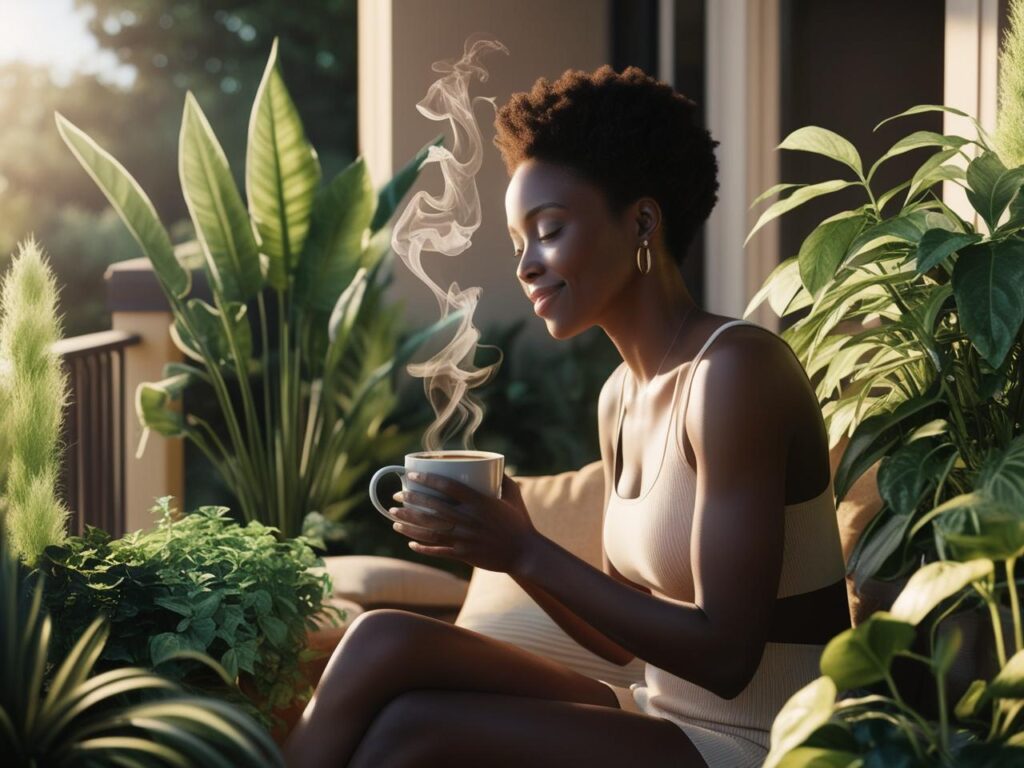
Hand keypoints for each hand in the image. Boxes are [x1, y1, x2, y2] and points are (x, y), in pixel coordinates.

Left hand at [388, 472, 538, 572]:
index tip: (412, 475)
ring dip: (409, 523)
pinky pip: (438, 550)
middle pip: (433, 508)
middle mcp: (469, 519)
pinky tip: (410, 542)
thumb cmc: (519, 522)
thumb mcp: (514, 495)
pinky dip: (422, 547)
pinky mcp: (464, 555)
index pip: (448, 486)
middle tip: (396, 496)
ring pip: (430, 530)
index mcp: (480, 502)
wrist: (525, 553)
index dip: (427, 479)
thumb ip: (502, 478)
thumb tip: (492, 464)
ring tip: (394, 518)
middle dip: (411, 501)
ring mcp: (465, 539)